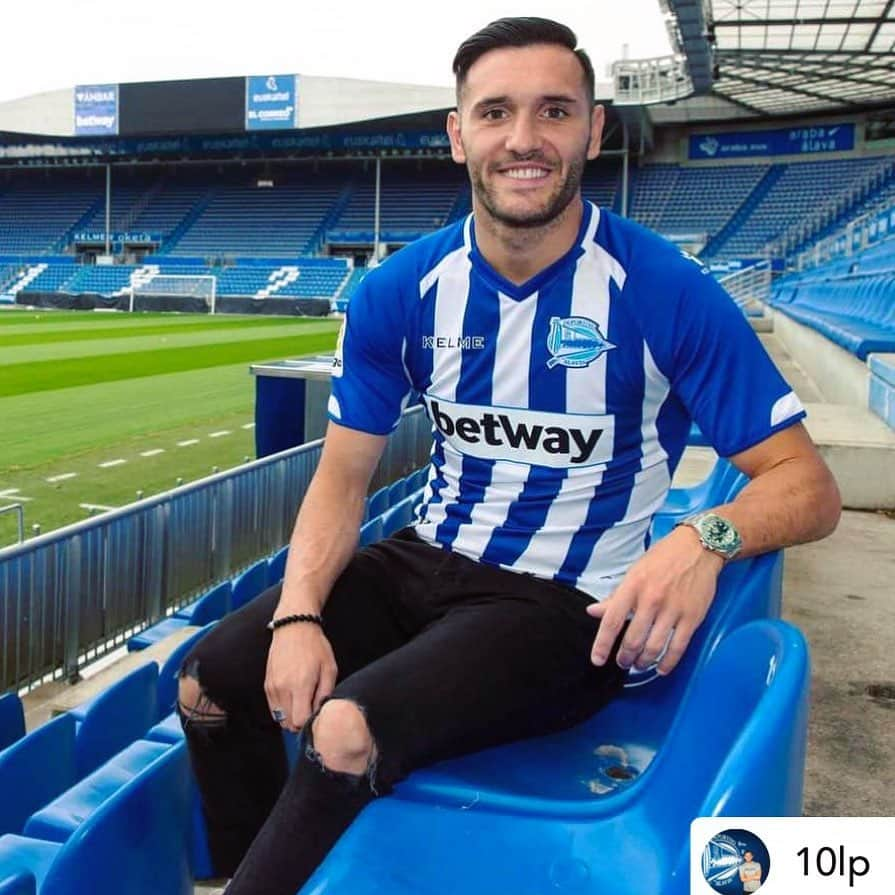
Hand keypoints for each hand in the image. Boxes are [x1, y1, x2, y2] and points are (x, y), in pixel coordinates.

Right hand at [264, 622, 337, 732]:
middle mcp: (283, 689)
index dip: (309, 722)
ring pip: (280, 718)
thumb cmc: (315, 647)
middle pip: (288, 724)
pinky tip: (293, 696)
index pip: (299, 721)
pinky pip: (273, 708)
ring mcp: (272, 687)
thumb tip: (320, 713)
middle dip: (300, 722)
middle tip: (311, 708)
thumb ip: (326, 694)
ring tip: (302, 700)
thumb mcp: (330, 668)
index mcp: (300, 685)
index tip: (316, 713)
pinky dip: (283, 709)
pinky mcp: (267, 685)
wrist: (293, 627)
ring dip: (291, 716)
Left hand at [587, 526, 723, 675]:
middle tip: (622, 663)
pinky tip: (660, 668)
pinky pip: (678, 647)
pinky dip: (667, 663)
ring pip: (654, 647)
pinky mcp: (692, 617)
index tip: (597, 659)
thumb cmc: (663, 558)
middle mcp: (651, 599)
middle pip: (632, 640)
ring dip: (643, 662)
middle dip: (624, 657)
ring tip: (638, 665)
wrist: (698, 547)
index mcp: (632, 586)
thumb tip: (592, 611)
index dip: (602, 644)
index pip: (612, 621)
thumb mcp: (634, 573)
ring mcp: (673, 609)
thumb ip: (615, 597)